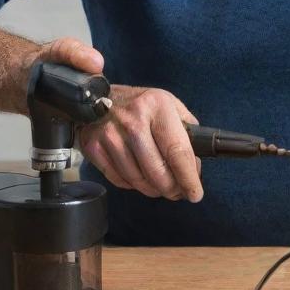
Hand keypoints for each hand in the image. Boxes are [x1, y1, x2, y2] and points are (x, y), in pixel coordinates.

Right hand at [77, 84, 203, 202]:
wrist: (98, 96)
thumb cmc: (141, 104)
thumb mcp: (169, 104)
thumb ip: (186, 130)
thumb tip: (195, 164)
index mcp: (157, 106)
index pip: (177, 151)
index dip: (188, 177)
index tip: (196, 192)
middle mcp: (133, 121)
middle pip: (158, 172)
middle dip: (172, 189)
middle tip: (179, 192)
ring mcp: (110, 135)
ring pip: (138, 181)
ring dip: (154, 190)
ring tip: (161, 185)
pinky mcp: (93, 147)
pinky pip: (120, 181)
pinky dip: (134, 185)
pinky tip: (140, 176)